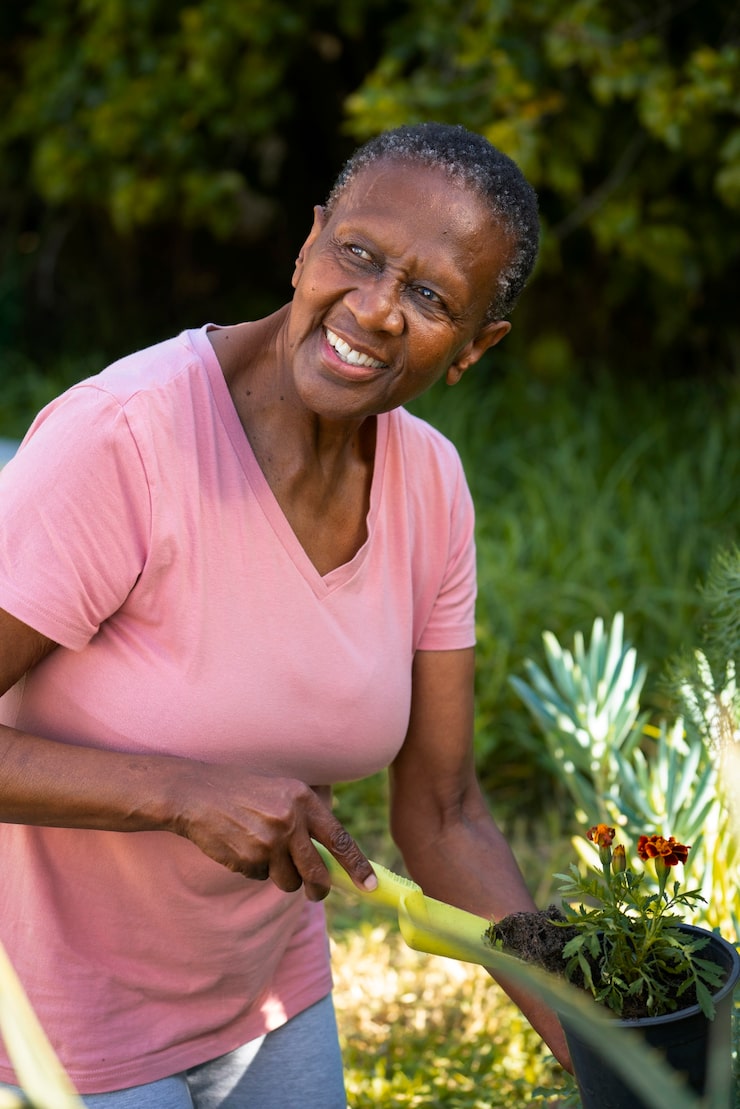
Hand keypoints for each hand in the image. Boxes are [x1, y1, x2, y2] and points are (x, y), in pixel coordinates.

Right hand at [171, 767, 374, 900]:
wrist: (196, 793)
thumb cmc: (242, 790)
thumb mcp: (281, 788)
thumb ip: (307, 812)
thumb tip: (334, 848)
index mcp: (303, 799)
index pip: (340, 838)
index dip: (358, 865)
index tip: (371, 885)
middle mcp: (290, 821)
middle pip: (317, 872)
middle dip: (319, 889)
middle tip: (317, 892)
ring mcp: (269, 841)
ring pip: (288, 880)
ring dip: (280, 875)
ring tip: (262, 848)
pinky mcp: (249, 859)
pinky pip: (262, 877)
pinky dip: (255, 869)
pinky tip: (241, 846)